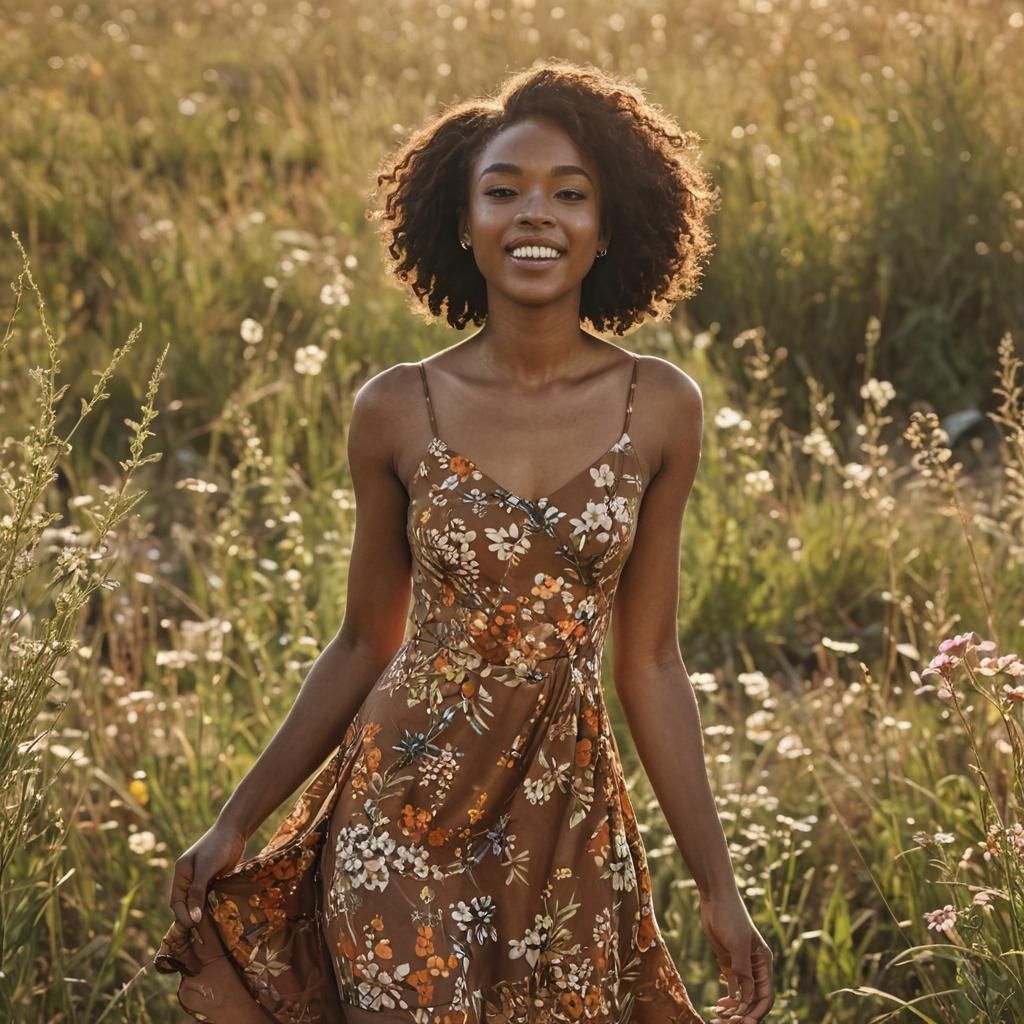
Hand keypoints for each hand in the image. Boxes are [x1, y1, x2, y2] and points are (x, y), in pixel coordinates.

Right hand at [168, 822, 246, 932]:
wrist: (236, 829)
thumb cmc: (218, 845)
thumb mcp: (206, 869)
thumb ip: (197, 892)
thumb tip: (192, 919)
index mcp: (181, 873)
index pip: (177, 901)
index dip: (182, 915)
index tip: (191, 927)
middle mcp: (189, 877)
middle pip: (187, 903)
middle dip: (192, 917)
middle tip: (201, 933)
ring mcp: (203, 878)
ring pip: (199, 902)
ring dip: (203, 913)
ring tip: (210, 929)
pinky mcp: (215, 879)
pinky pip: (211, 897)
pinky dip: (212, 906)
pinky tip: (219, 916)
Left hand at [699, 891, 774, 1022]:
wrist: (715, 899)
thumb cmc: (730, 917)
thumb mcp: (737, 944)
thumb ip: (742, 970)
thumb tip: (745, 997)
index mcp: (764, 963)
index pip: (765, 996)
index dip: (756, 1012)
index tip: (743, 1021)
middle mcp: (755, 968)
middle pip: (753, 999)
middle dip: (742, 1012)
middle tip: (725, 1020)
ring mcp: (741, 965)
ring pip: (741, 995)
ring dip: (733, 1008)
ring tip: (718, 1014)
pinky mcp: (728, 962)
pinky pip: (731, 986)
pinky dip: (727, 997)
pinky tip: (719, 1003)